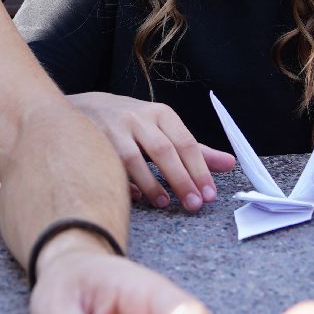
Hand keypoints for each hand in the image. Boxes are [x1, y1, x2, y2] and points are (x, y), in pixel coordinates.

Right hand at [68, 92, 235, 211]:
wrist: (83, 108)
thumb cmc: (132, 123)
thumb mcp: (163, 128)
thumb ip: (195, 149)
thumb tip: (230, 163)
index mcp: (161, 114)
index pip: (186, 143)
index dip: (199, 170)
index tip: (210, 195)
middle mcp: (138, 118)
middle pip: (164, 150)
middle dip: (181, 179)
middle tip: (194, 204)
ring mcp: (113, 129)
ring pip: (134, 158)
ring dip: (152, 184)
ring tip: (166, 203)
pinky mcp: (93, 142)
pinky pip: (109, 166)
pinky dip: (124, 183)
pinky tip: (137, 198)